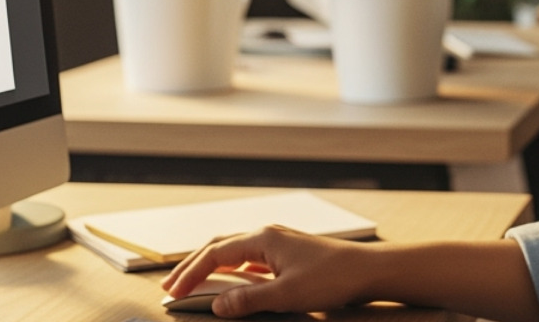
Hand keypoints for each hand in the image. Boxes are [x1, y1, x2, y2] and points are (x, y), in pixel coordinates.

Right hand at [162, 225, 371, 316]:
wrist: (369, 270)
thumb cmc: (332, 279)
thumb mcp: (287, 295)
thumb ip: (249, 300)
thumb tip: (216, 305)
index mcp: (263, 238)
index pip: (215, 253)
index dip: (190, 273)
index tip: (172, 293)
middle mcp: (268, 234)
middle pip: (220, 246)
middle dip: (193, 265)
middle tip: (170, 286)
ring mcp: (279, 242)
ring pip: (234, 250)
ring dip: (211, 267)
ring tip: (192, 283)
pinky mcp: (288, 253)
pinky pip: (250, 258)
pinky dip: (231, 269)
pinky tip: (230, 283)